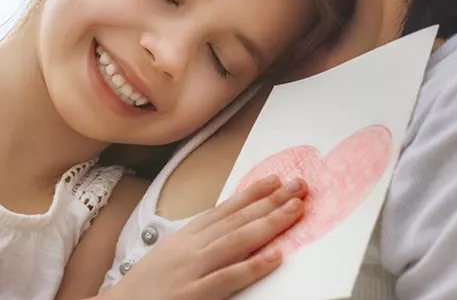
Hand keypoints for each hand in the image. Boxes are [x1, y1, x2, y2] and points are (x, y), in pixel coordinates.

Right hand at [101, 175, 306, 299]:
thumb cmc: (146, 286)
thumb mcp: (172, 252)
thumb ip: (200, 240)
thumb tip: (229, 226)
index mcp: (188, 235)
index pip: (227, 208)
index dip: (253, 193)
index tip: (276, 179)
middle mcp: (193, 246)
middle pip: (238, 218)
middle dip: (271, 201)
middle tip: (298, 186)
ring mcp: (194, 268)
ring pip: (239, 240)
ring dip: (270, 223)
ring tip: (295, 210)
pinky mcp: (195, 294)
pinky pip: (230, 277)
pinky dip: (254, 265)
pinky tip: (275, 255)